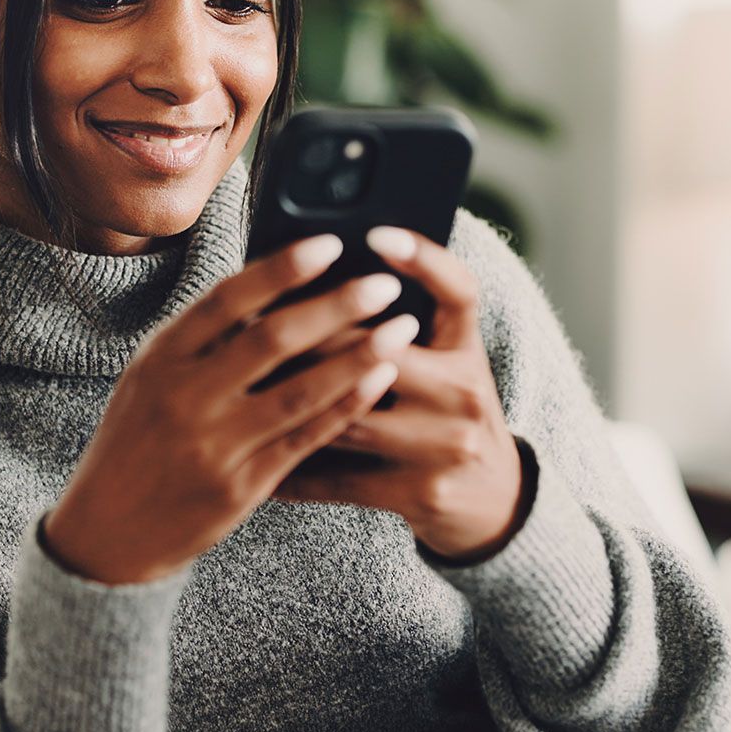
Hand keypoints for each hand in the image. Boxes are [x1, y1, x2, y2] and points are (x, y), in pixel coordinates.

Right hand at [43, 234, 419, 584]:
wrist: (107, 532)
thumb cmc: (137, 439)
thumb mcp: (149, 377)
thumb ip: (201, 336)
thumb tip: (271, 280)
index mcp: (161, 358)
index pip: (227, 299)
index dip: (283, 268)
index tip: (331, 243)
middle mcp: (185, 397)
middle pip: (272, 338)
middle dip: (336, 305)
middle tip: (384, 282)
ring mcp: (215, 446)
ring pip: (300, 391)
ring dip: (357, 356)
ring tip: (402, 328)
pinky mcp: (241, 487)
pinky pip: (306, 439)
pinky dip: (346, 406)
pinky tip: (380, 380)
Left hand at [275, 227, 524, 562]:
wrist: (492, 498)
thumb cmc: (445, 412)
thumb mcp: (443, 362)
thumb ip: (402, 326)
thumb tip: (322, 277)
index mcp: (468, 349)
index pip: (458, 290)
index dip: (423, 258)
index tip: (376, 234)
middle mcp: (466, 392)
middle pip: (380, 351)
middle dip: (311, 338)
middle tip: (252, 320)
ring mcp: (446, 445)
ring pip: (350, 415)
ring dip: (288, 401)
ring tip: (239, 384)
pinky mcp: (420, 491)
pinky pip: (341, 476)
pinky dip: (292, 467)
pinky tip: (250, 451)